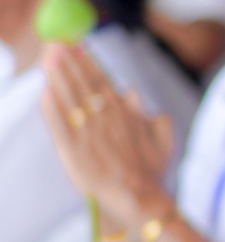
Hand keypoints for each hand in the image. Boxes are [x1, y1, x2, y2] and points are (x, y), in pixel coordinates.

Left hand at [40, 45, 174, 228]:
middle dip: (70, 63)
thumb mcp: (162, 139)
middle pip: (84, 85)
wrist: (139, 199)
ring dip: (58, 78)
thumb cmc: (150, 172)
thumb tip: (134, 92)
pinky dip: (52, 111)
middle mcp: (106, 121)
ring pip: (71, 101)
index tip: (77, 46)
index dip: (89, 63)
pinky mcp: (73, 153)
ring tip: (48, 58)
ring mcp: (88, 136)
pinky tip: (44, 94)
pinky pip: (60, 127)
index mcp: (126, 115)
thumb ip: (150, 115)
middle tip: (56, 42)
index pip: (103, 82)